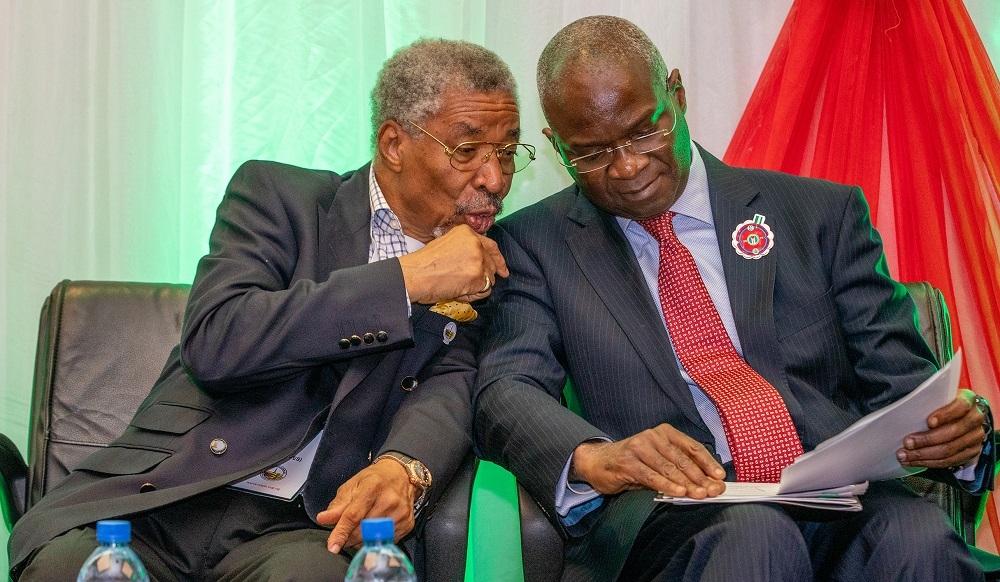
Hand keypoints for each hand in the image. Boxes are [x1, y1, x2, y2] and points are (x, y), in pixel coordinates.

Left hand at [316, 460, 418, 553]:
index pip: (354, 515)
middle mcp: (389, 500)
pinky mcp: (408, 524)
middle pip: (363, 530)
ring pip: (374, 538)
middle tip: (346, 531)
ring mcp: (401, 513)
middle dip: (349, 536)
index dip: (341, 532)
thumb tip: (323, 519)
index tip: (332, 546)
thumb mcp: (353, 485)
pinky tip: (376, 528)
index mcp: (373, 486)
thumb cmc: (374, 479)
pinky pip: (386, 541)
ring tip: (361, 527)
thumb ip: (338, 505)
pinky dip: (376, 539)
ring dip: (362, 539)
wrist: (402, 475)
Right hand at [397, 225, 508, 303]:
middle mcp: (476, 244)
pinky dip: (474, 295)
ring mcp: (478, 260)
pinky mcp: (478, 277)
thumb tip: (480, 260)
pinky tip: (459, 292)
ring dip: (477, 286)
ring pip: (489, 278)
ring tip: (458, 286)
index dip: (498, 259)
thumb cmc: (423, 263)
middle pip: (491, 264)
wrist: (415, 274)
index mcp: (467, 233)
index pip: (491, 246)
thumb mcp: (446, 244)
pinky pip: (484, 290)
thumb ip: (465, 248)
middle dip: (484, 276)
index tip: (503, 270)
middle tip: (473, 284)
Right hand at [571, 424, 725, 498]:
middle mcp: (652, 436)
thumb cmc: (632, 462)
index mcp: (664, 433)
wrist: (598, 461)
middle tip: (713, 490)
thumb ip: (677, 467)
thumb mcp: (657, 460)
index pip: (691, 447)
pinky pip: (651, 476)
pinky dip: (667, 485)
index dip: (707, 462)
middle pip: (682, 459)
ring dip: (686, 483)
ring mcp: (639, 448)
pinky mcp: (628, 462)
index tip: (719, 476)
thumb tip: (705, 483)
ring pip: (669, 468)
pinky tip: (678, 492)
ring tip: (700, 494)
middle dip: (700, 477)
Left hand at [898, 389, 986, 469]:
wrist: (963, 415)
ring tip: (905, 455)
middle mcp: (975, 419)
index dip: (944, 415)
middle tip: (907, 443)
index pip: (959, 407)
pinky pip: (950, 461)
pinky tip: (914, 461)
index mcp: (968, 400)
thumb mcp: (939, 398)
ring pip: (950, 449)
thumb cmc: (944, 405)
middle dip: (927, 439)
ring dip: (924, 455)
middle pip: (953, 432)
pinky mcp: (971, 452)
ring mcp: (975, 437)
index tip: (928, 422)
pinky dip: (930, 462)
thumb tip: (904, 410)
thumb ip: (929, 402)